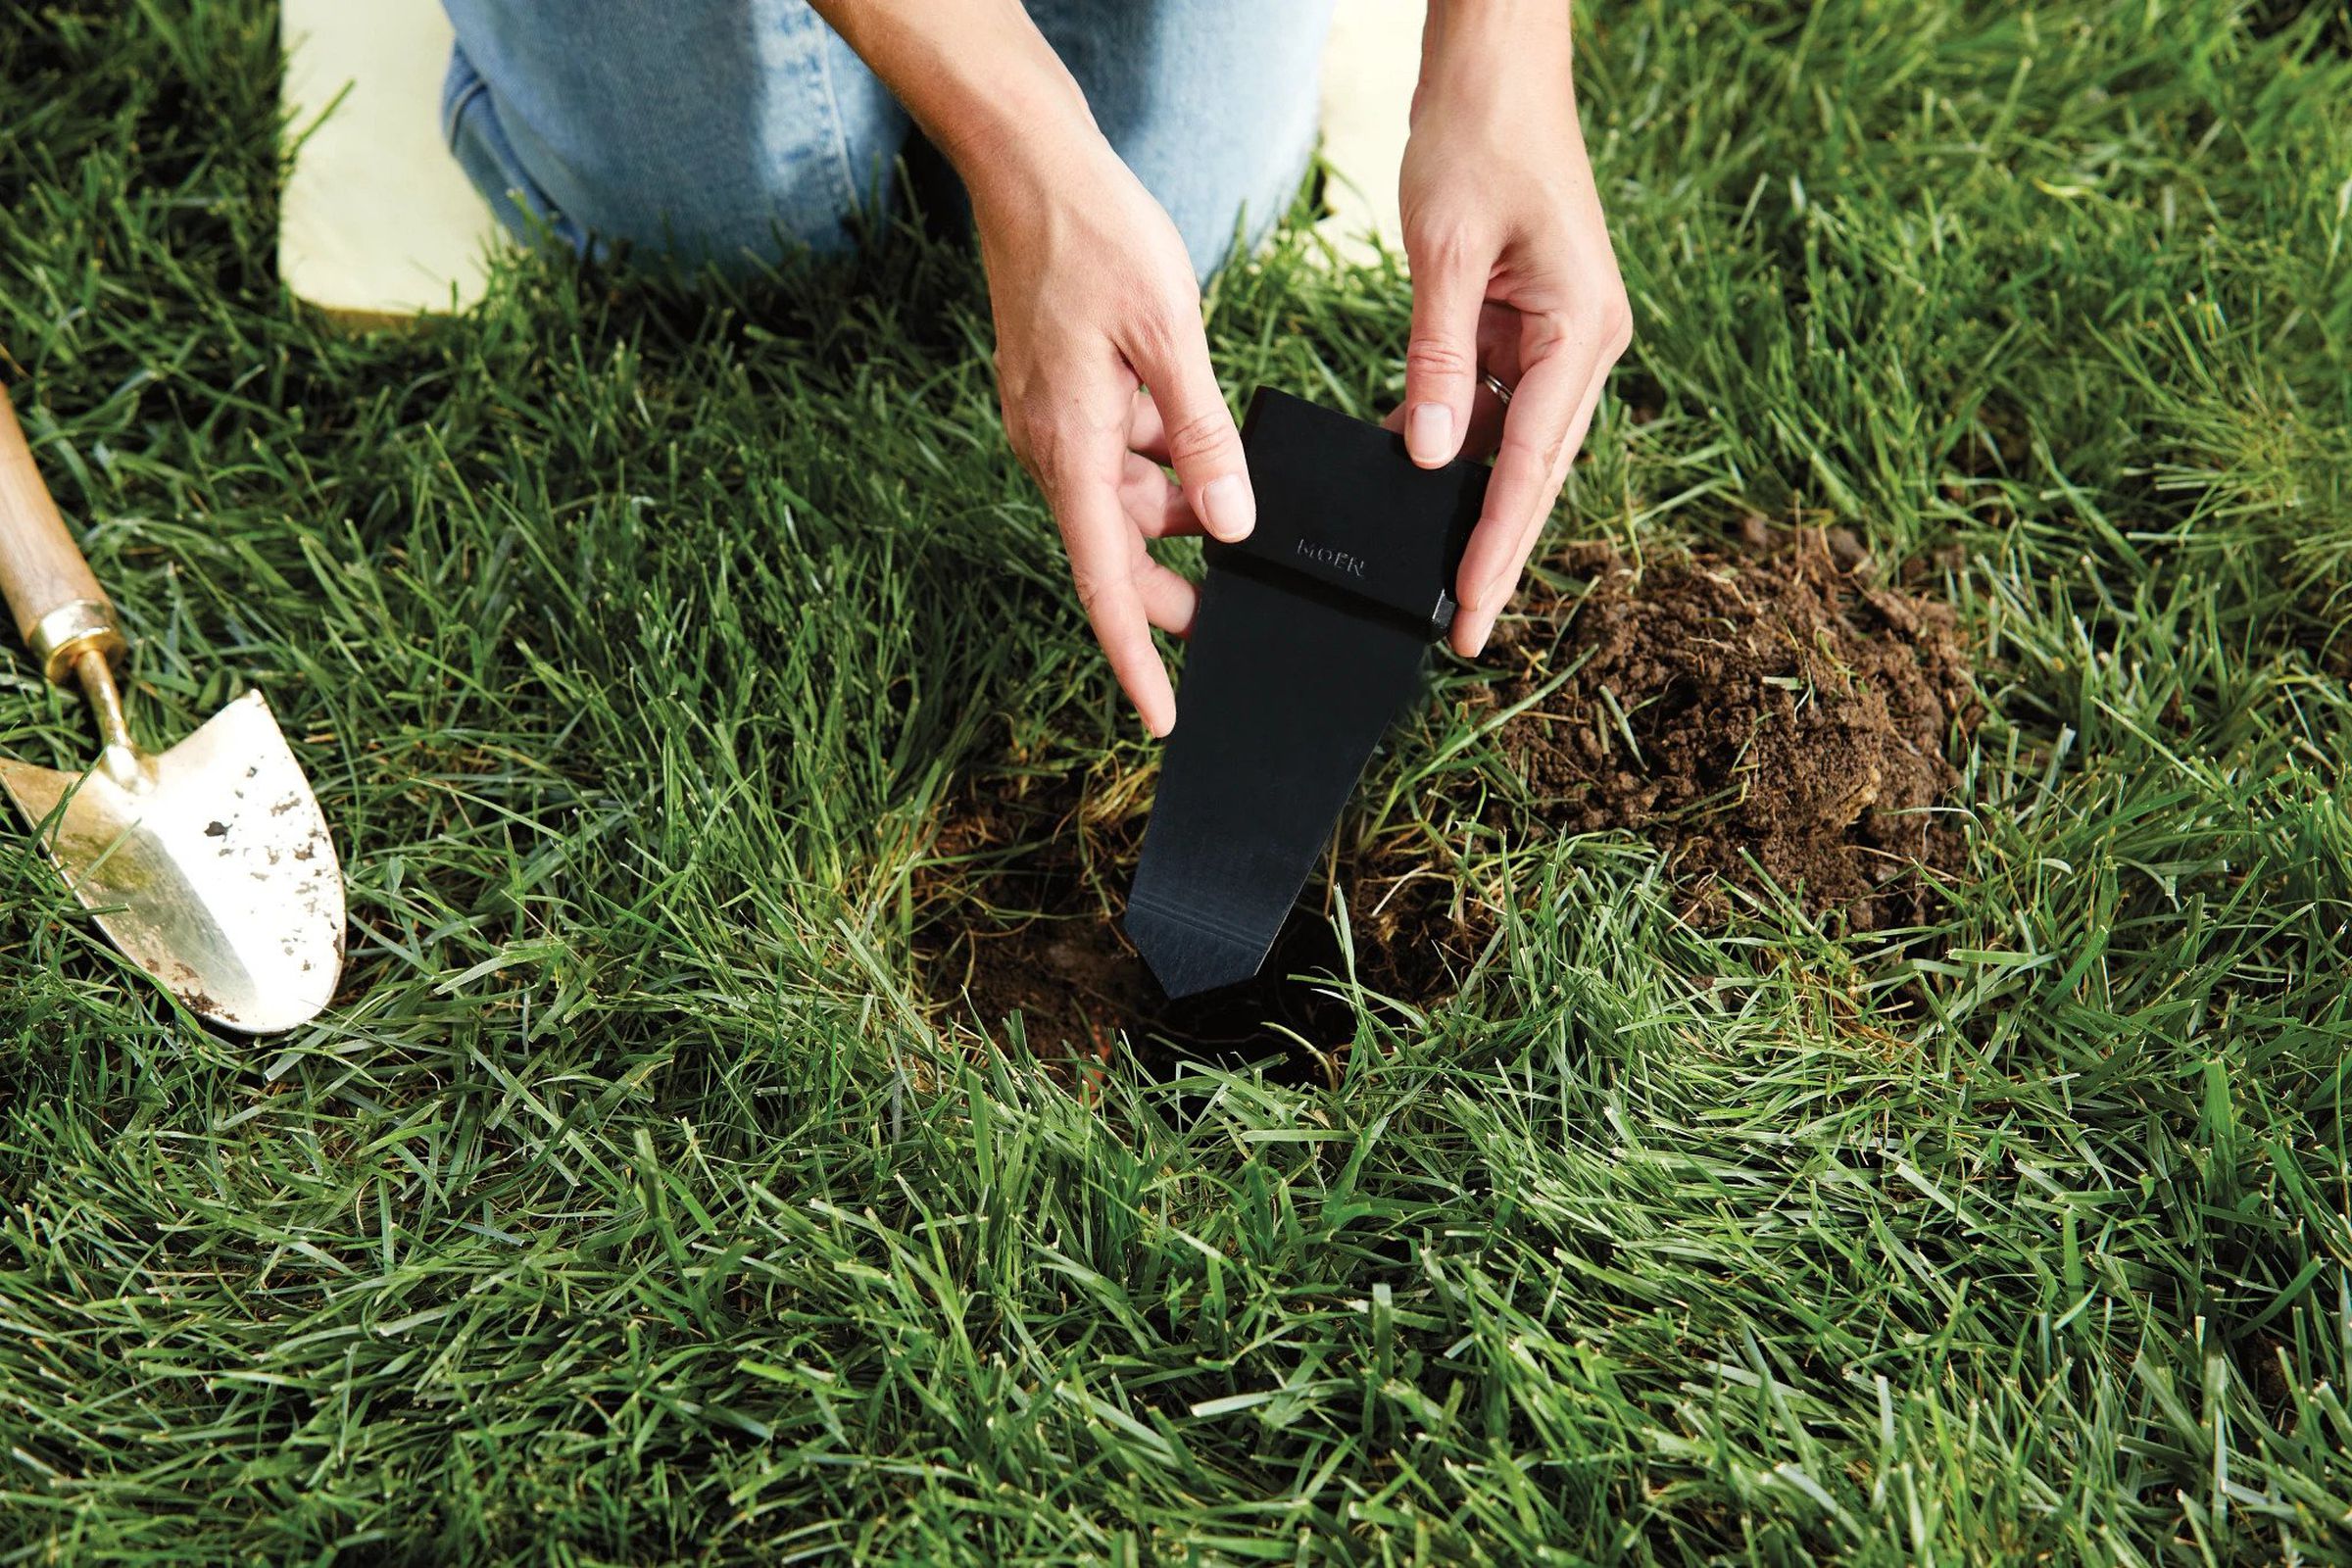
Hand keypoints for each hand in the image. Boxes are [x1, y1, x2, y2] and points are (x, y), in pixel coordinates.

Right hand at [969, 128, 1254, 736]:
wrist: (1028, 164)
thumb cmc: (1096, 237)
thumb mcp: (1170, 336)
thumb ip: (1202, 436)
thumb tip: (1233, 524)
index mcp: (1070, 447)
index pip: (1105, 583)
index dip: (1136, 657)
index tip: (1162, 718)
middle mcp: (1051, 446)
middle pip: (1115, 551)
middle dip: (1170, 589)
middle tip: (1235, 616)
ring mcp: (1052, 420)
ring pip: (1122, 500)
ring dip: (1175, 514)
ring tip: (1239, 510)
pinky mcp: (1062, 394)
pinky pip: (1116, 454)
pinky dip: (1160, 461)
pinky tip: (1202, 441)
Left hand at [1395, 1, 1629, 657]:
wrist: (1499, 68)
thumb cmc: (1479, 138)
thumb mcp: (1446, 250)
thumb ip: (1438, 358)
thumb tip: (1427, 455)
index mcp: (1582, 330)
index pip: (1530, 464)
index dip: (1497, 547)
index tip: (1469, 613)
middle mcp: (1586, 343)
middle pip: (1533, 473)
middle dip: (1495, 552)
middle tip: (1459, 633)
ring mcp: (1561, 338)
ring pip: (1516, 448)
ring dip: (1478, 509)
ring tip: (1439, 586)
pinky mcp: (1531, 326)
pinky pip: (1496, 407)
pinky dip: (1462, 451)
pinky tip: (1421, 491)